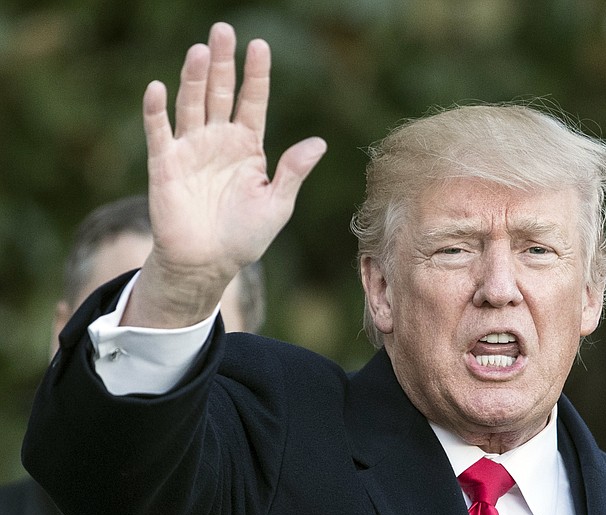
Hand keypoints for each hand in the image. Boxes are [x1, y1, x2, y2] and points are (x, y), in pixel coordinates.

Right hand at [124, 22, 325, 327]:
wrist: (207, 263)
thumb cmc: (244, 236)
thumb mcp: (277, 204)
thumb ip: (293, 172)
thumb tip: (319, 142)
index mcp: (248, 147)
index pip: (253, 102)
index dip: (256, 75)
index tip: (259, 45)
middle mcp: (219, 140)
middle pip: (221, 93)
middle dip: (223, 63)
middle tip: (223, 30)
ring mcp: (191, 149)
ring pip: (192, 103)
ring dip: (194, 78)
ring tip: (200, 50)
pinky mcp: (164, 163)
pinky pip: (159, 132)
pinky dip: (156, 111)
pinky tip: (159, 88)